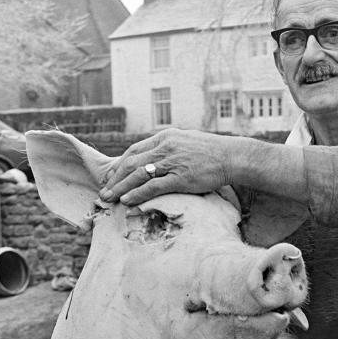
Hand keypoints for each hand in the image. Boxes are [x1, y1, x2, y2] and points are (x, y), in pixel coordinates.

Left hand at [99, 129, 236, 205]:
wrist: (233, 156)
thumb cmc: (213, 152)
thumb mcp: (187, 142)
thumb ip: (170, 148)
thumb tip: (157, 158)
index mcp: (165, 137)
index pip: (134, 150)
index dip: (119, 165)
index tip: (111, 177)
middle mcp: (165, 147)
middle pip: (131, 162)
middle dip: (114, 178)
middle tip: (104, 191)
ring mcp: (172, 162)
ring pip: (138, 175)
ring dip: (120, 187)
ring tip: (109, 198)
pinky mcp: (181, 177)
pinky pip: (153, 186)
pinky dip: (137, 194)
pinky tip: (127, 201)